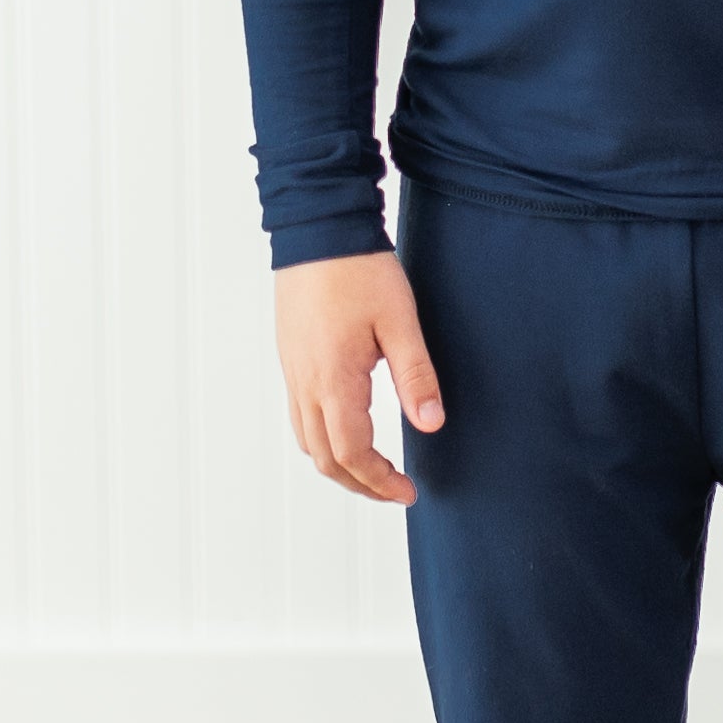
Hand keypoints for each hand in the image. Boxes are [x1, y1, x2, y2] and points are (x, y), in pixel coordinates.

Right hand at [275, 250, 445, 501]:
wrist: (317, 230)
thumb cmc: (358, 270)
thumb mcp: (399, 321)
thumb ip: (415, 376)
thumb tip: (431, 424)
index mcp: (333, 381)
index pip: (353, 454)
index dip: (380, 482)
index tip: (409, 492)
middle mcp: (305, 384)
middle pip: (325, 458)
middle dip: (360, 484)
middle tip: (395, 490)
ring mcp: (293, 372)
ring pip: (307, 441)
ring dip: (339, 465)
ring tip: (374, 470)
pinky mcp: (291, 359)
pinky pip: (299, 416)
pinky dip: (324, 439)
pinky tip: (349, 430)